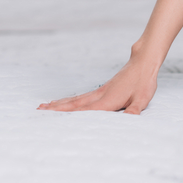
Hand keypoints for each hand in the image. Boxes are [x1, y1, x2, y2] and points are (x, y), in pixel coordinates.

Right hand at [37, 54, 158, 113]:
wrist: (143, 63)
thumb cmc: (143, 83)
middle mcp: (99, 95)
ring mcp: (99, 91)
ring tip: (44, 106)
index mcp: (108, 100)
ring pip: (75, 99)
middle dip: (57, 108)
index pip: (85, 110)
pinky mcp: (101, 90)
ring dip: (59, 103)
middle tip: (39, 110)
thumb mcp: (142, 99)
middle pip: (74, 103)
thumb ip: (134, 110)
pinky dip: (69, 99)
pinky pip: (81, 96)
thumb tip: (130, 120)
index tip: (52, 115)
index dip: (68, 114)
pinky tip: (64, 101)